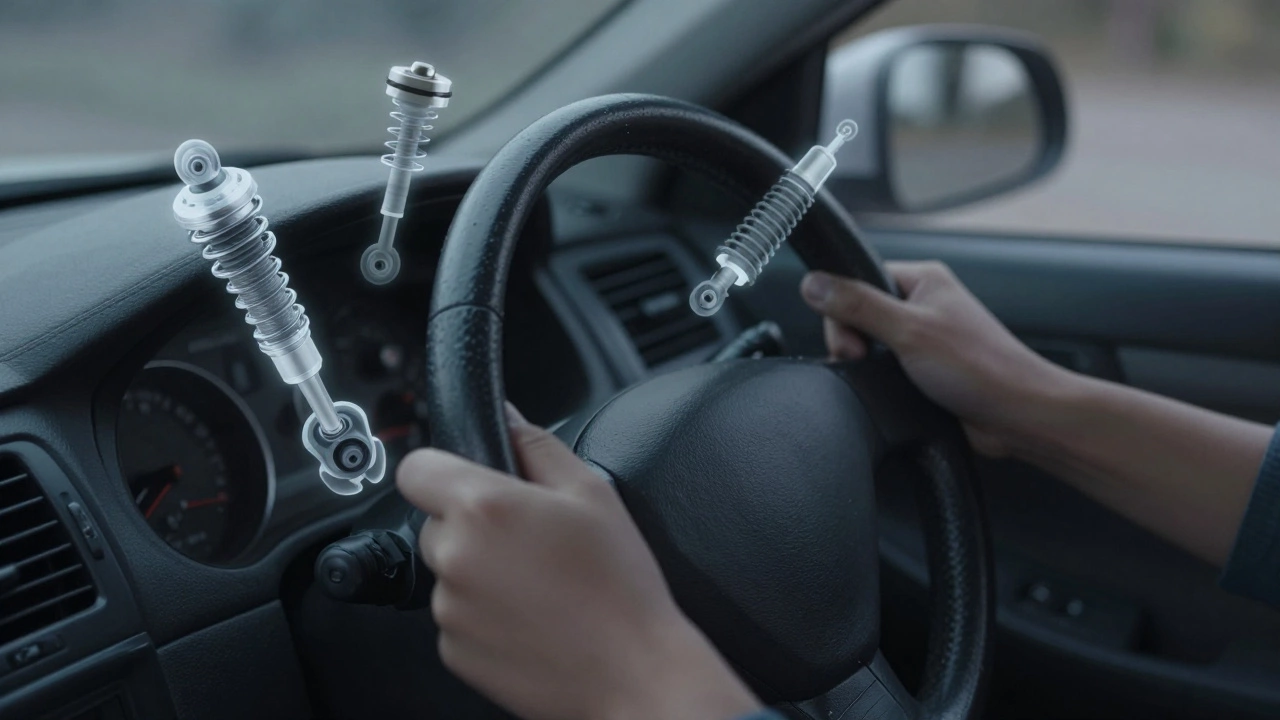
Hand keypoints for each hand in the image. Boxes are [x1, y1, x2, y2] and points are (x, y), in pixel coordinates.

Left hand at [396, 405, 759, 719]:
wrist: (632, 674)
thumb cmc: (620, 586)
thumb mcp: (592, 492)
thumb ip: (536, 444)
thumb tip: (505, 416)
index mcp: (482, 508)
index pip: (415, 468)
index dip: (442, 468)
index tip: (469, 479)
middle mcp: (455, 557)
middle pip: (434, 521)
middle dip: (471, 524)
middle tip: (530, 539)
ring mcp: (449, 610)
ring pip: (448, 571)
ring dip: (479, 571)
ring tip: (540, 584)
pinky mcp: (455, 652)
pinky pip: (457, 617)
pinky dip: (484, 614)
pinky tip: (532, 617)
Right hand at [800, 261, 1074, 455]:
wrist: (1018, 416)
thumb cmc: (982, 368)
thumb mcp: (909, 331)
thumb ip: (857, 306)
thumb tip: (814, 283)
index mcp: (924, 280)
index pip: (857, 279)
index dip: (844, 309)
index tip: (852, 339)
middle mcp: (924, 305)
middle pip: (858, 313)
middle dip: (853, 343)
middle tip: (865, 361)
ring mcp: (925, 339)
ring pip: (870, 346)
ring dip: (869, 365)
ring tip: (890, 379)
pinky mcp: (925, 371)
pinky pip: (885, 370)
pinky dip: (883, 382)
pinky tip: (896, 391)